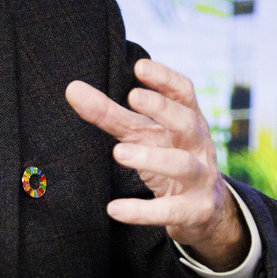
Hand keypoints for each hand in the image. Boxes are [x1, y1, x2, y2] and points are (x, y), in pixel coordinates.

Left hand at [66, 57, 248, 270]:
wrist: (204, 209)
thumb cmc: (168, 158)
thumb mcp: (142, 135)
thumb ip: (111, 113)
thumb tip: (72, 89)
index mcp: (189, 120)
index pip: (184, 92)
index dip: (165, 78)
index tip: (139, 66)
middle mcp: (199, 145)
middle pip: (188, 122)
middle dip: (163, 109)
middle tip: (132, 97)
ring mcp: (200, 178)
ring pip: (182, 165)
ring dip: (151, 158)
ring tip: (118, 152)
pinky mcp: (195, 210)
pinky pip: (170, 211)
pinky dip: (142, 211)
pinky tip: (114, 209)